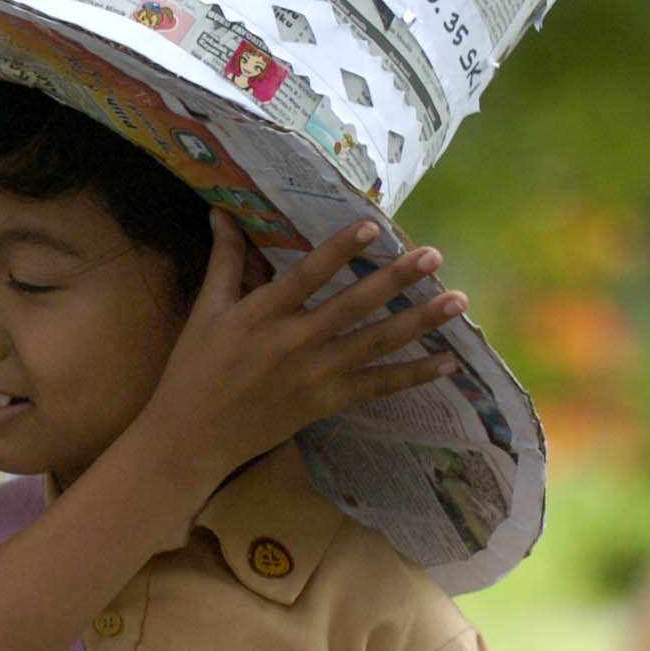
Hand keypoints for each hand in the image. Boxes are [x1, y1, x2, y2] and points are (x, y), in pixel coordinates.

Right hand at [136, 214, 463, 486]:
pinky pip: (375, 386)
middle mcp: (291, 343)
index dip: (338, 250)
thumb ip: (224, 262)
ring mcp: (312, 375)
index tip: (373, 226)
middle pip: (351, 306)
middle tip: (433, 256)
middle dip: (394, 279)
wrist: (192, 436)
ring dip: (418, 322)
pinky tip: (447, 362)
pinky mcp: (324, 403)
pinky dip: (411, 375)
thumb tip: (222, 214)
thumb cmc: (193, 369)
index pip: (305, 276)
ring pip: (373, 344)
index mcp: (259, 315)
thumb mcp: (204, 312)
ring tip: (457, 301)